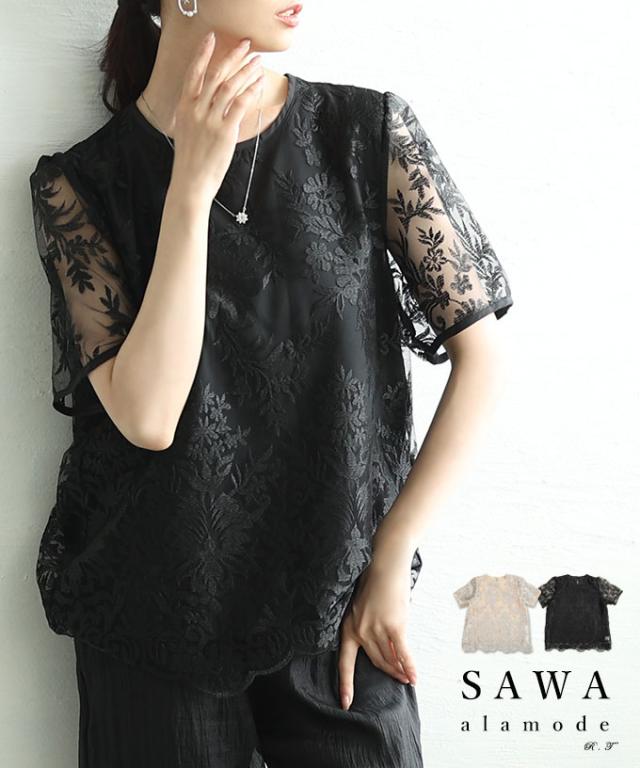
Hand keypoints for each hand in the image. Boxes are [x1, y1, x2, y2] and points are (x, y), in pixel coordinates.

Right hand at [171, 32, 264, 201]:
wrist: (191, 182)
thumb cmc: (190, 160)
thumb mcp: (187, 131)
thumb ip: (195, 113)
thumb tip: (208, 102)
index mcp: (184, 107)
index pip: (194, 73)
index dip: (203, 53)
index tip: (212, 38)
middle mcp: (196, 110)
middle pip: (216, 75)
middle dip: (232, 57)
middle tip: (245, 46)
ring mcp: (210, 120)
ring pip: (230, 87)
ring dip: (245, 72)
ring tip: (256, 63)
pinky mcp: (224, 132)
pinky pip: (240, 105)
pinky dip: (250, 91)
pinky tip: (258, 84)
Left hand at [337, 531, 418, 709]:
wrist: (384, 561)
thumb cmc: (375, 580)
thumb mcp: (362, 605)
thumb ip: (367, 625)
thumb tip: (381, 645)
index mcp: (348, 626)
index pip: (344, 662)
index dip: (345, 683)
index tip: (345, 702)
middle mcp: (360, 630)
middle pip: (375, 660)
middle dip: (388, 671)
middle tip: (399, 679)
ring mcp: (377, 629)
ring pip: (389, 658)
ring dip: (400, 671)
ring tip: (407, 678)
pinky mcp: (394, 626)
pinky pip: (403, 653)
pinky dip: (409, 667)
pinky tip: (414, 677)